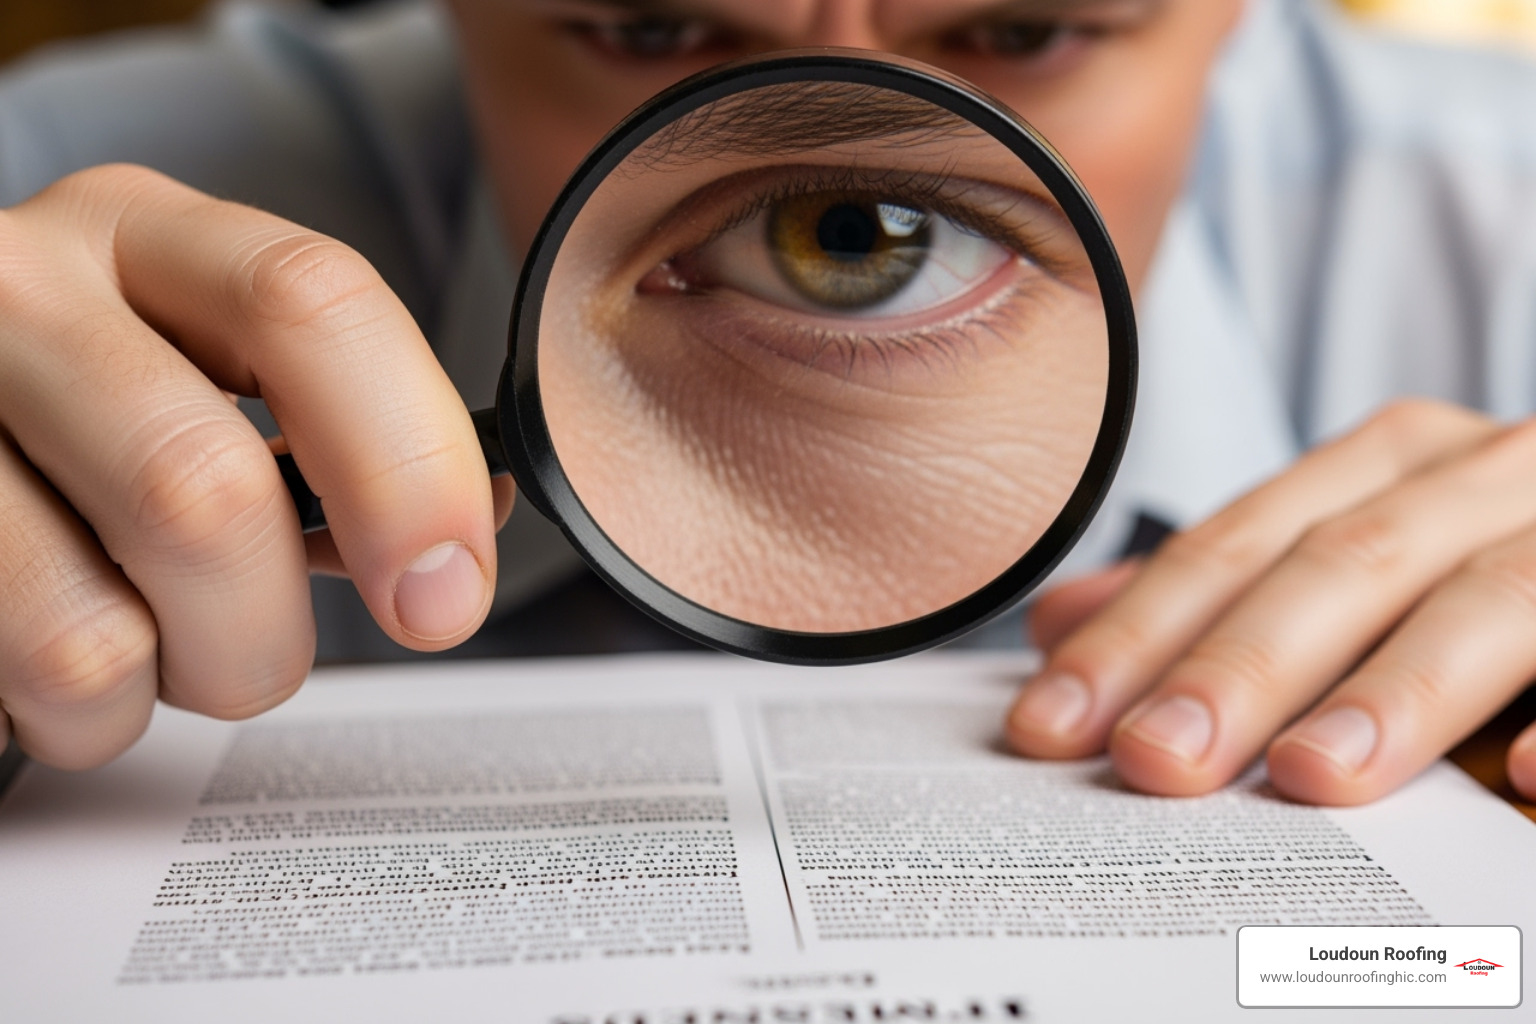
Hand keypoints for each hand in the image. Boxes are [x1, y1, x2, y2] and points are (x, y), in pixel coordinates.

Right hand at [0, 166, 512, 768]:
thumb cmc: (97, 414)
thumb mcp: (209, 372)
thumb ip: (338, 441)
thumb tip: (453, 554)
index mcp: (146, 239)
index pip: (314, 306)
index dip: (410, 465)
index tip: (445, 592)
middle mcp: (19, 295)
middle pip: (202, 493)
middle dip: (264, 632)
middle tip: (256, 653)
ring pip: (91, 638)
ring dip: (148, 689)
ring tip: (126, 642)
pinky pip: (12, 692)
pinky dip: (57, 717)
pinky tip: (38, 642)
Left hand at [1006, 399, 1535, 804]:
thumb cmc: (1475, 556)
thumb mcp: (1341, 552)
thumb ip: (1215, 594)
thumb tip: (1058, 628)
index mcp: (1388, 464)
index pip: (1235, 546)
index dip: (1138, 632)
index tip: (1052, 721)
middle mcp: (1483, 477)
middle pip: (1343, 567)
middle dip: (1243, 665)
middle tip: (1155, 758)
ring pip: (1491, 600)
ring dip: (1400, 691)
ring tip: (1312, 777)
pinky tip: (1526, 779)